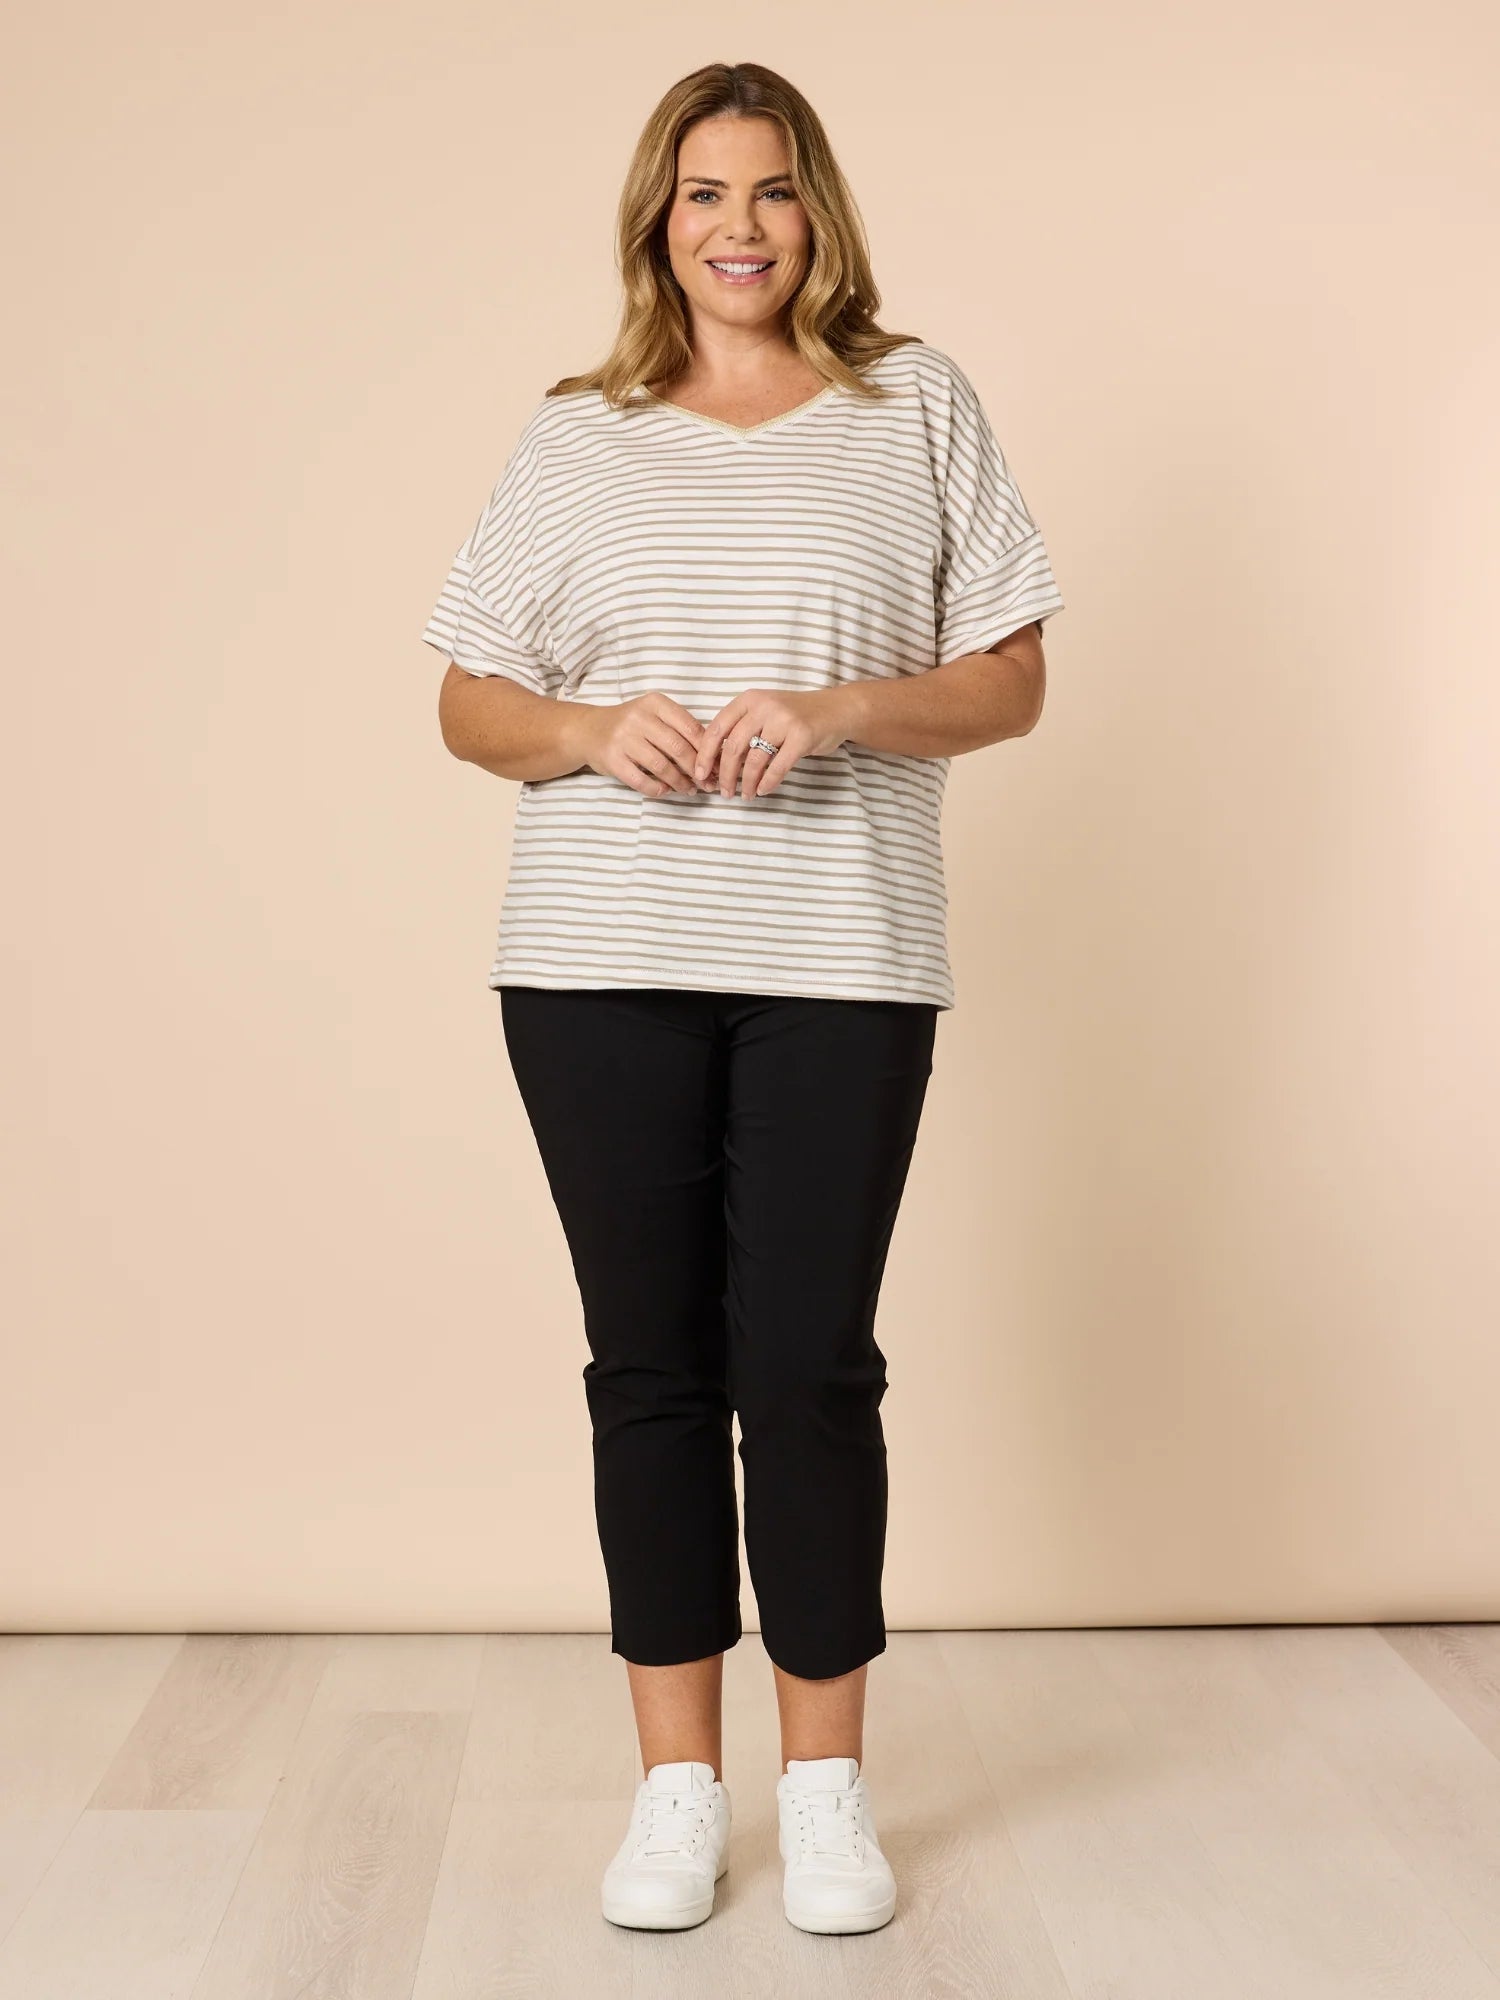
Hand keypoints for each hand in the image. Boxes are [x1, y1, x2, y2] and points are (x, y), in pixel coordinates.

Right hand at [573, 693, 707, 797]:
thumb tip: (714, 756)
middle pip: (678, 748)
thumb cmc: (630, 725)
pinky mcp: (612, 759)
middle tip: (707, 784)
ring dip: (679, 782)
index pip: (690, 727)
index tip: (718, 766)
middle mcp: (638, 718)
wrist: (589, 730)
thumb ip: (680, 729)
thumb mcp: (654, 715)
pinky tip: (665, 791)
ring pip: (661, 766)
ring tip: (689, 790)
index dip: (708, 750)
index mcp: (655, 703)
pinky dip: (657, 789)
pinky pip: (640, 780)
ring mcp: (623, 739)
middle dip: (697, 770)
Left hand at [694, 688, 857, 799]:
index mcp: (749, 700)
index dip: (706, 754)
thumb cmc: (796, 715)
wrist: (837, 709)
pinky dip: (767, 782)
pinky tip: (762, 790)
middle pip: (733, 747)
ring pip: (755, 759)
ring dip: (746, 782)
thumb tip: (716, 762)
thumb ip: (743, 729)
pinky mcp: (802, 736)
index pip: (717, 728)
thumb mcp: (765, 712)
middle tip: (724, 792)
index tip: (700, 774)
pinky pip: (778, 766)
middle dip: (725, 774)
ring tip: (745, 795)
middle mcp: (764, 707)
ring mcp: (784, 721)